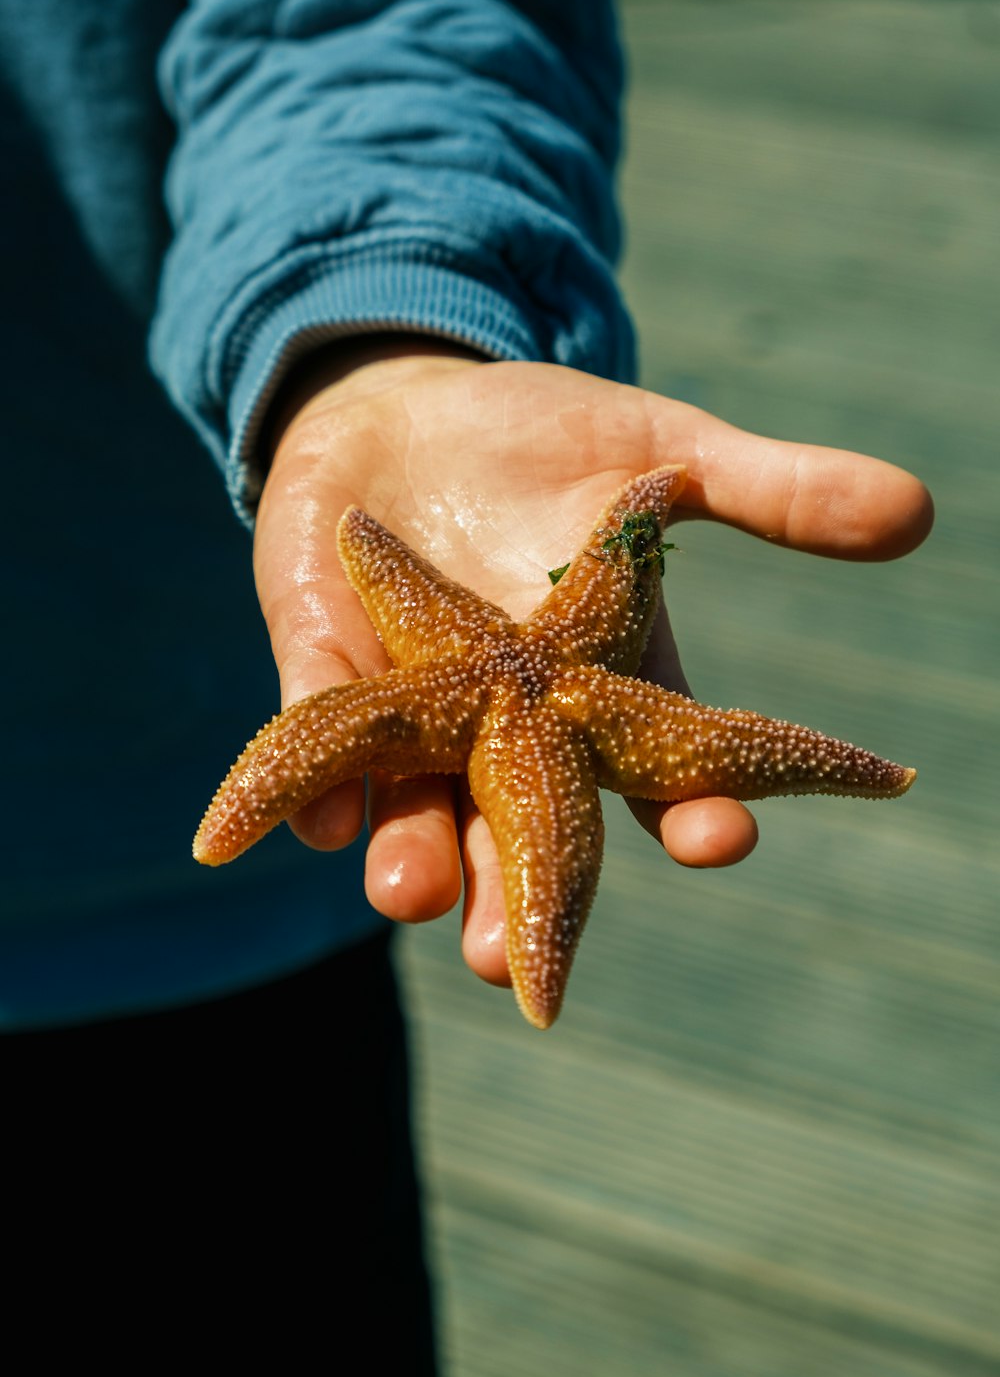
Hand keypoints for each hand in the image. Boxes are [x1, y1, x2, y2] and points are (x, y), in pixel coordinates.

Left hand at [254, 339, 932, 988]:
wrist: (414, 413)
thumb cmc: (554, 447)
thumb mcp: (668, 454)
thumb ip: (775, 492)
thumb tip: (916, 513)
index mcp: (608, 687)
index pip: (659, 775)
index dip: (692, 814)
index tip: (721, 840)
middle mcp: (514, 726)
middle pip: (525, 836)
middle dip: (520, 900)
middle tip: (514, 963)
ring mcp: (419, 711)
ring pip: (421, 812)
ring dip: (419, 860)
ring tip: (414, 894)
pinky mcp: (330, 669)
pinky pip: (323, 735)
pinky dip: (322, 783)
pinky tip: (322, 824)